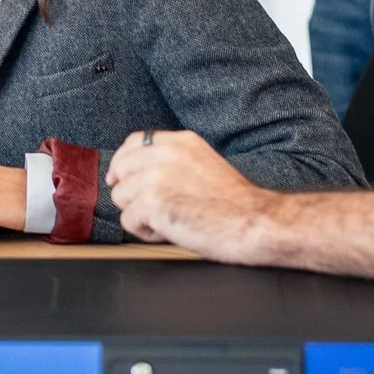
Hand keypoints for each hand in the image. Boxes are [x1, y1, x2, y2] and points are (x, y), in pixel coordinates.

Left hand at [107, 130, 276, 260]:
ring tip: (168, 220)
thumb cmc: (234, 203)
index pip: (134, 142)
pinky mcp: (152, 201)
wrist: (253, 222)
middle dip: (131, 193)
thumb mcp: (203, 164)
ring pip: (120, 197)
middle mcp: (167, 153)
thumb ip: (173, 161)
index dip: (123, 163)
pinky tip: (169, 231)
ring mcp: (157, 176)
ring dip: (139, 214)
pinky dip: (145, 232)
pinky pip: (128, 220)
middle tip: (153, 208)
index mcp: (181, 142)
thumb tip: (138, 172)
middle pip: (120, 170)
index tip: (121, 179)